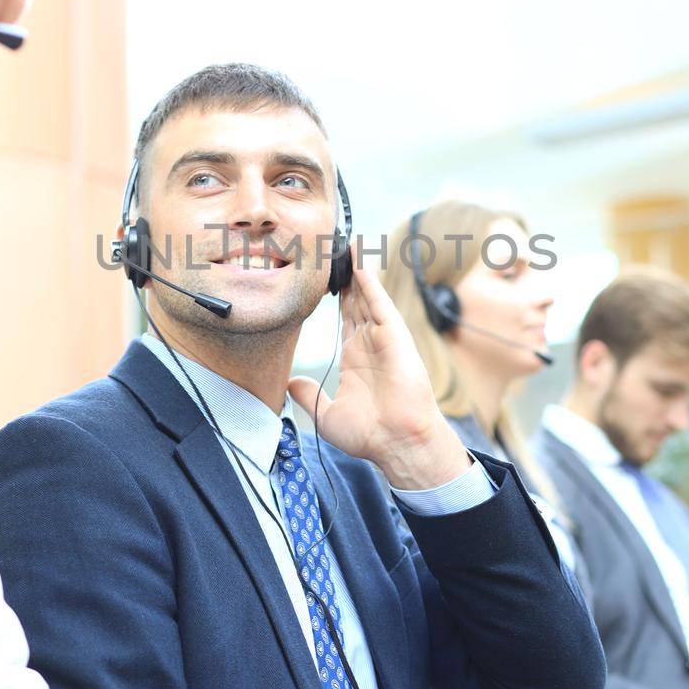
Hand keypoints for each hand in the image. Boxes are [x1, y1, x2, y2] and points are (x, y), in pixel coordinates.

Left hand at [288, 245, 470, 490]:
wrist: (397, 444)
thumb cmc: (370, 434)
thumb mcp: (326, 412)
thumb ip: (308, 394)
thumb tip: (290, 383)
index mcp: (355, 358)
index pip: (343, 318)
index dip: (333, 296)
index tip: (322, 276)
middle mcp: (369, 344)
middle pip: (355, 300)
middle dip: (345, 276)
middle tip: (332, 249)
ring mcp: (383, 338)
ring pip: (367, 296)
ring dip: (357, 272)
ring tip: (347, 245)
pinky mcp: (395, 337)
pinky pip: (380, 303)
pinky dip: (370, 283)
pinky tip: (359, 264)